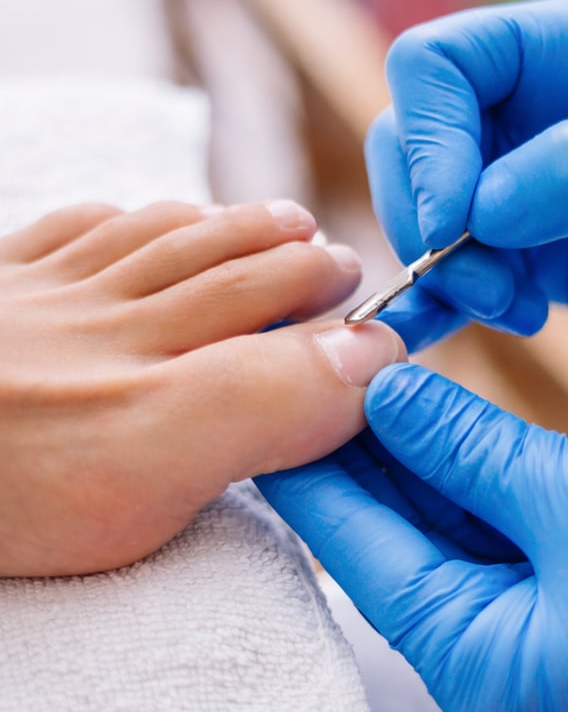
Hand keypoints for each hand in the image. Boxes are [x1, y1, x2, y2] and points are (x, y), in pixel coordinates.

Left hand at [0, 200, 403, 575]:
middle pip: (227, 278)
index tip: (386, 345)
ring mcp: (37, 301)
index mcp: (143, 397)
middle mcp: (98, 330)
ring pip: (163, 241)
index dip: (348, 347)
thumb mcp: (132, 492)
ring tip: (287, 224)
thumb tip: (356, 365)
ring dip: (237, 229)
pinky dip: (131, 218)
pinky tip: (153, 222)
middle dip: (301, 268)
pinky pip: (72, 230)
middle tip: (344, 269)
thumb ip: (254, 413)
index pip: (279, 356)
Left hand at [258, 363, 567, 711]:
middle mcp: (481, 647)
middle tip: (321, 362)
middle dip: (354, 442)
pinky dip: (460, 466)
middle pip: (385, 529)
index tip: (271, 387)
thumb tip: (388, 393)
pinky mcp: (559, 594)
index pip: (350, 540)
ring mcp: (521, 622)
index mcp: (470, 651)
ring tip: (368, 371)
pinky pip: (484, 523)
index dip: (306, 456)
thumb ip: (471, 448)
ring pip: (433, 520)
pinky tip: (435, 411)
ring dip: (407, 448)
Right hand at [366, 0, 567, 375]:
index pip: (436, 65)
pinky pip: (437, 268)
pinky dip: (434, 303)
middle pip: (405, 142)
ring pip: (415, 212)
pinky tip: (465, 327)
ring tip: (516, 309)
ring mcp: (506, 180)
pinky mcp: (507, 247)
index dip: (427, 140)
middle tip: (492, 287)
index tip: (453, 223)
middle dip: (430, 223)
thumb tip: (479, 210)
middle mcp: (519, 108)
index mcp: (560, 50)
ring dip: (444, 273)